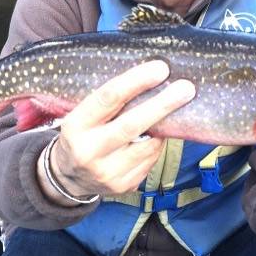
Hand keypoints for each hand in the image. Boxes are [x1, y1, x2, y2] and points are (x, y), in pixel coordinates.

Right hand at [39, 60, 195, 204]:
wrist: (69, 177)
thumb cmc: (82, 134)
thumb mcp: (82, 115)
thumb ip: (110, 101)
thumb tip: (151, 77)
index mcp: (76, 126)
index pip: (108, 98)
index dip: (136, 81)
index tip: (160, 69)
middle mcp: (89, 151)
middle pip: (131, 124)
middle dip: (162, 104)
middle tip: (186, 88)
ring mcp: (107, 172)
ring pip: (148, 145)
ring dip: (165, 125)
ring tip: (177, 109)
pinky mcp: (123, 186)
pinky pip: (151, 159)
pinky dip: (158, 143)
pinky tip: (158, 134)